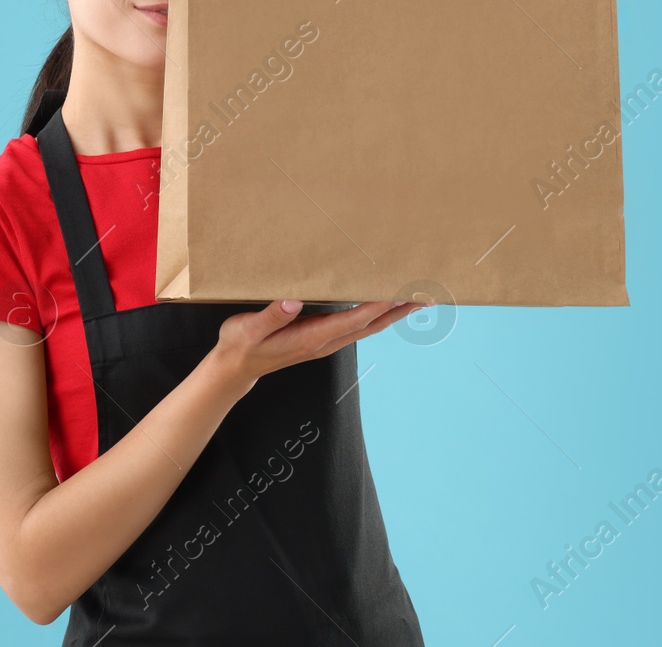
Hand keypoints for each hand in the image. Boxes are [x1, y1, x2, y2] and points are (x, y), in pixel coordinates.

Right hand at [210, 299, 424, 391]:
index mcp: (311, 337)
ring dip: (393, 313)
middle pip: (370, 325)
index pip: (352, 320)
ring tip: (415, 298)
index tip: (398, 292)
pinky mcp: (322, 337)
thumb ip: (271, 315)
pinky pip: (358, 325)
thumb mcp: (248, 329)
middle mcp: (325, 341)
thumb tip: (293, 300)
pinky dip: (376, 314)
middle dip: (397, 310)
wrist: (237, 368)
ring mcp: (326, 341)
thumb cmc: (241, 345)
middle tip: (424, 295)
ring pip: (368, 326)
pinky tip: (383, 304)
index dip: (376, 306)